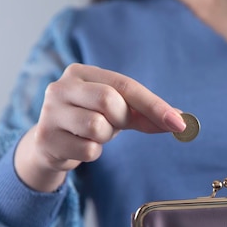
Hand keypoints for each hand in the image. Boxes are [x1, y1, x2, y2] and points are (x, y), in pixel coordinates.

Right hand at [15, 63, 185, 191]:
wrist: (50, 145)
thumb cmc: (88, 122)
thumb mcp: (117, 113)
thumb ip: (146, 114)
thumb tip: (180, 121)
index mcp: (80, 73)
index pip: (125, 85)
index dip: (154, 105)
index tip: (179, 123)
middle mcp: (61, 87)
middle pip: (109, 101)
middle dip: (121, 119)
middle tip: (115, 124)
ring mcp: (50, 112)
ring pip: (97, 127)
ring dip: (105, 137)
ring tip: (93, 135)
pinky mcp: (46, 138)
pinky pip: (88, 150)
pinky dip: (92, 152)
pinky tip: (80, 146)